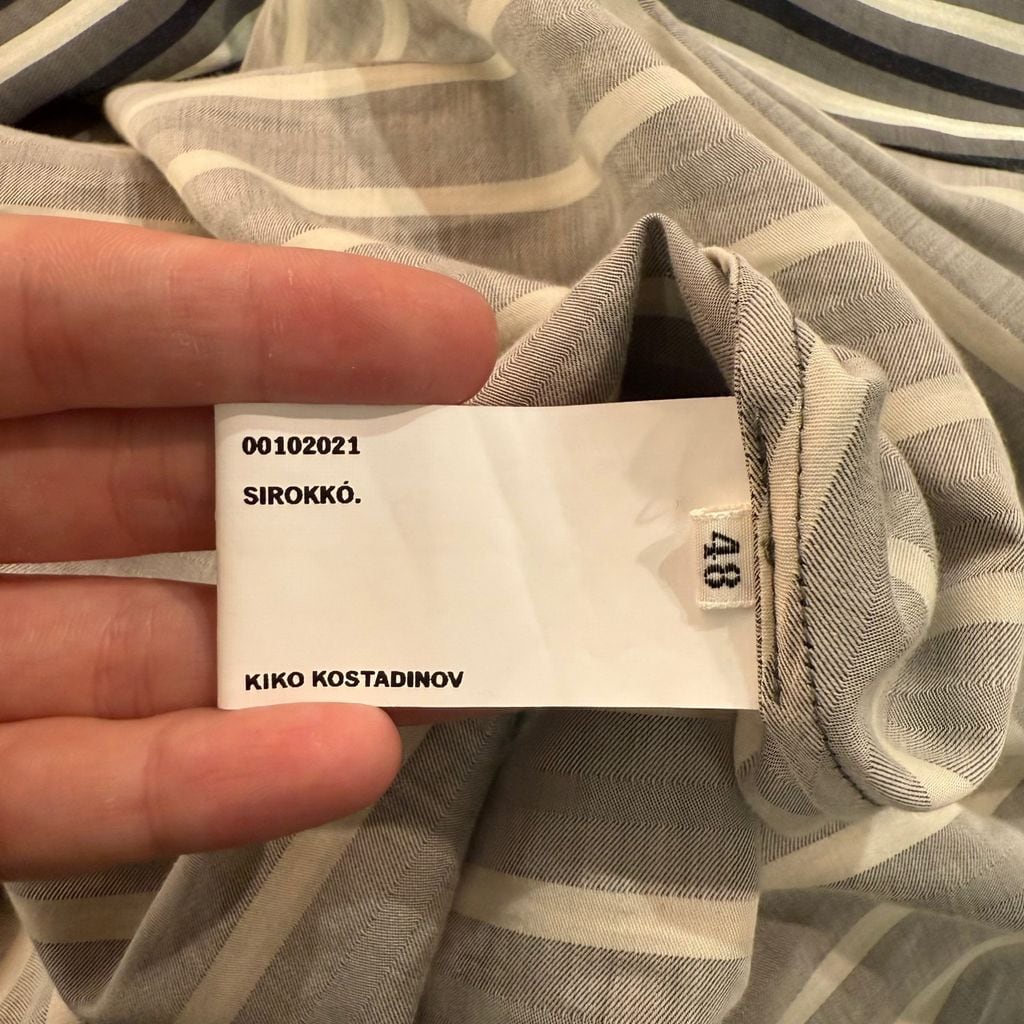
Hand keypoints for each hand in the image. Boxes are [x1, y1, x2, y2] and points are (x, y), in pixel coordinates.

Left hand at [0, 215, 495, 878]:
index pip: (106, 319)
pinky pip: (64, 797)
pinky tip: (346, 761)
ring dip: (301, 664)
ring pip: (139, 659)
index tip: (455, 338)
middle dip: (328, 491)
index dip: (277, 318)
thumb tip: (301, 313)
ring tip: (457, 656)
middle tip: (485, 497)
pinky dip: (202, 789)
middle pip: (161, 492)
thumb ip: (61, 312)